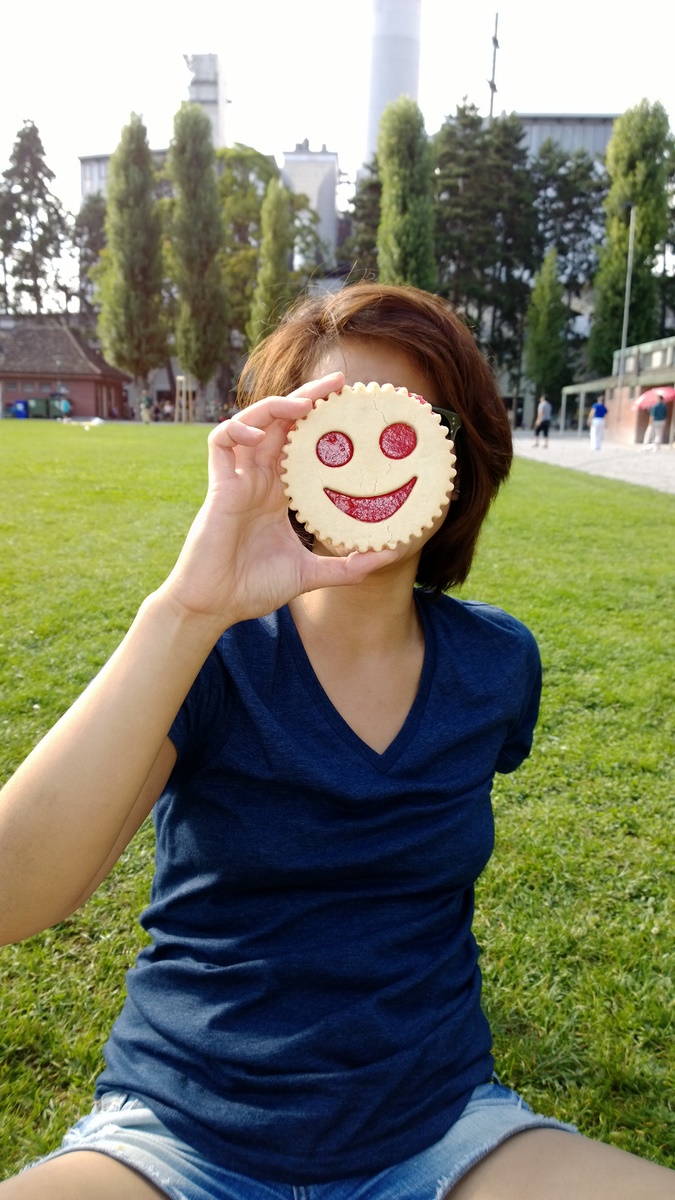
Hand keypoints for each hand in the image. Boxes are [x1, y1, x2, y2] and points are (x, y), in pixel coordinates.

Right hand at [158, 373, 395, 628]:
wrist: (213, 607)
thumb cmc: (252, 588)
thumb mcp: (308, 574)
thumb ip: (346, 567)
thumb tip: (389, 558)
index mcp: (276, 494)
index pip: (300, 444)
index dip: (320, 421)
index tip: (351, 406)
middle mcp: (257, 480)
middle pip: (281, 424)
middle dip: (306, 397)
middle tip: (339, 382)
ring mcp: (237, 480)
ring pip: (252, 423)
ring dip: (275, 406)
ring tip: (303, 402)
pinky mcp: (219, 487)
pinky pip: (220, 441)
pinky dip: (239, 430)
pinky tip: (261, 436)